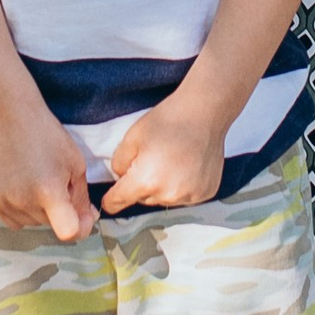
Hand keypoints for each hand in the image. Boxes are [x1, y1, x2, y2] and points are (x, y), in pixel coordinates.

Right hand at [0, 103, 97, 239]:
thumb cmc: (47, 137)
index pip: (67, 230)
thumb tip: (85, 223)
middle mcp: (24, 200)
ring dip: (40, 210)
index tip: (83, 216)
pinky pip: (14, 221)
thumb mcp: (75, 164)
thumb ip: (81, 199)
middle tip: (56, 180)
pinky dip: (22, 211)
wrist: (9, 118)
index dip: (80, 228)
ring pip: (33, 223)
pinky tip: (23, 187)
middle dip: (60, 210)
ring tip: (37, 179)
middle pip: (51, 224)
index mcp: (49, 190)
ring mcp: (4, 202)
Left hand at [102, 96, 227, 214]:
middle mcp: (168, 194)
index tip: (110, 201)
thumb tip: (121, 177)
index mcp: (145, 181)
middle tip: (151, 160)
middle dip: (141, 185)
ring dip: (162, 187)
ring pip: (164, 199)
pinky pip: (184, 197)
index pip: (118, 202)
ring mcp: (189, 196)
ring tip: (170, 161)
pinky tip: (185, 166)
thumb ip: (118, 163)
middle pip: (143, 199)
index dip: (111, 200)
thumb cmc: (170, 120)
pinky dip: (181, 186)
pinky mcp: (204, 193)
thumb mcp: (131, 138)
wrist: (204, 112)